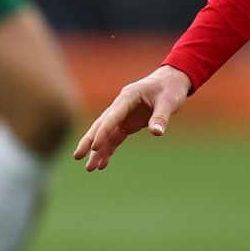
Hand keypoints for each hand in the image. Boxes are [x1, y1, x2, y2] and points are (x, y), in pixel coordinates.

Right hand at [73, 64, 191, 170]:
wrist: (172, 81)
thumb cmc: (170, 88)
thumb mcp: (170, 101)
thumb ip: (161, 117)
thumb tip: (156, 132)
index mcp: (128, 96)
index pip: (112, 116)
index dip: (103, 132)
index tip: (95, 147)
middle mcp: (121, 106)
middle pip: (101, 125)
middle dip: (89, 141)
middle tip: (77, 156)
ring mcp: (123, 115)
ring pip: (105, 133)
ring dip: (97, 150)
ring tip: (89, 168)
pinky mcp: (128, 123)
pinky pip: (115, 137)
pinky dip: (109, 150)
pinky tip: (103, 164)